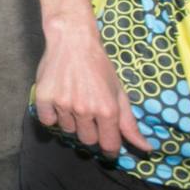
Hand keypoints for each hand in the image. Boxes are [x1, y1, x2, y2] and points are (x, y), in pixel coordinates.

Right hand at [33, 16, 150, 153]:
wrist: (73, 41)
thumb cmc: (99, 65)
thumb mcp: (119, 92)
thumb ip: (129, 123)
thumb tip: (145, 148)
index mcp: (107, 110)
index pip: (109, 145)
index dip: (110, 147)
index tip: (107, 142)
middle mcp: (85, 110)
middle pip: (87, 140)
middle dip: (90, 131)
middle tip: (89, 113)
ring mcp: (63, 104)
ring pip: (67, 130)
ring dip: (71, 120)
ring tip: (73, 100)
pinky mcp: (44, 98)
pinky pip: (48, 121)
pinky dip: (53, 115)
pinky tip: (59, 100)